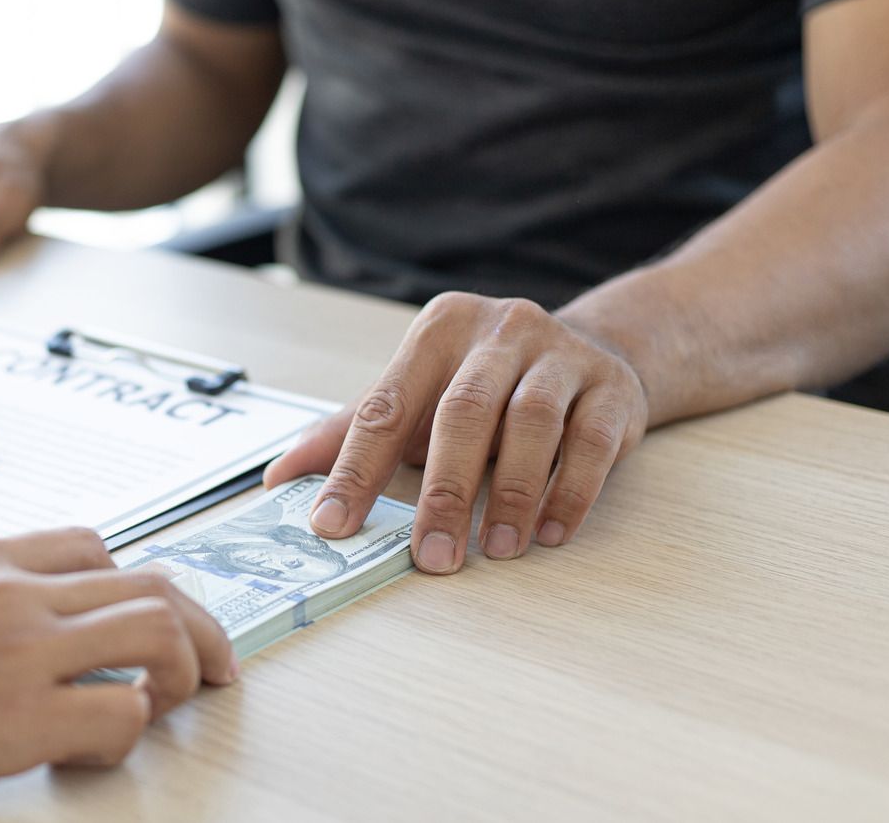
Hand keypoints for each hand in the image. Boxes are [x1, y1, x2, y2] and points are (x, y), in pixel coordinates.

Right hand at [0, 528, 235, 795]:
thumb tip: (7, 614)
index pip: (90, 546)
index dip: (133, 582)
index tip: (150, 614)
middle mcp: (11, 592)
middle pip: (147, 582)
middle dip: (197, 623)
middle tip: (212, 663)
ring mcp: (22, 650)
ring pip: (155, 629)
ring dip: (182, 668)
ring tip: (171, 701)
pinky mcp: (22, 717)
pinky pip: (121, 710)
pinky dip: (129, 729)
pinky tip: (98, 744)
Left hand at [264, 293, 648, 573]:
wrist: (597, 351)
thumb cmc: (485, 384)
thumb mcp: (415, 396)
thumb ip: (349, 434)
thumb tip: (277, 479)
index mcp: (437, 331)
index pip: (385, 406)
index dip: (355, 469)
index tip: (332, 524)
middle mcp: (498, 331)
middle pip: (463, 412)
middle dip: (443, 492)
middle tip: (432, 558)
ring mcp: (561, 354)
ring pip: (532, 422)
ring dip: (510, 494)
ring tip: (496, 549)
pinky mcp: (611, 387)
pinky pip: (590, 442)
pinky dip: (568, 492)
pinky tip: (548, 532)